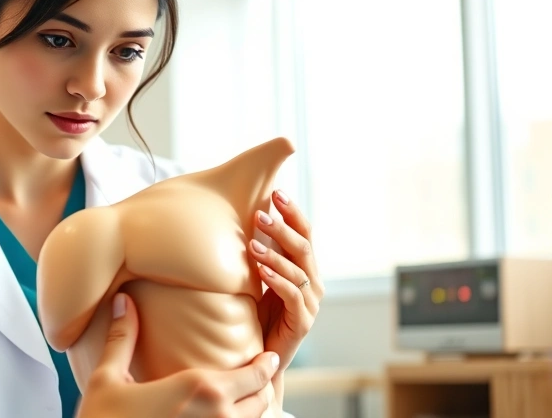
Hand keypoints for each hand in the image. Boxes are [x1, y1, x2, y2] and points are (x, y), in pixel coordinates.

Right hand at [76, 293, 279, 417]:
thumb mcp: (107, 378)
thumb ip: (122, 338)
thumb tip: (122, 301)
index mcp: (198, 389)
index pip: (255, 375)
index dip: (265, 365)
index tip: (267, 357)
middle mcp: (216, 417)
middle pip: (261, 400)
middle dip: (261, 386)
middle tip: (257, 374)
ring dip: (251, 409)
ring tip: (243, 397)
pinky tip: (221, 417)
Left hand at [249, 190, 323, 374]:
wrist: (259, 358)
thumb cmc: (255, 315)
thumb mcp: (256, 279)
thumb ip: (257, 254)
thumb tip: (239, 218)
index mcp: (303, 269)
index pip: (304, 234)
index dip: (293, 213)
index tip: (276, 192)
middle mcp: (312, 283)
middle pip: (303, 248)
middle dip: (282, 228)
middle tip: (259, 215)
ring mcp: (309, 304)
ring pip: (298, 270)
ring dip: (275, 255)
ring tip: (252, 245)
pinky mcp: (302, 322)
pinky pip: (293, 296)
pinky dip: (278, 281)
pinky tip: (262, 272)